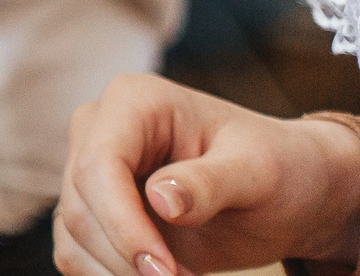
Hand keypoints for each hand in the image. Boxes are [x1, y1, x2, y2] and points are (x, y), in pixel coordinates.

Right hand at [56, 75, 359, 275]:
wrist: (286, 192)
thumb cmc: (278, 168)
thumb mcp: (258, 172)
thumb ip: (210, 182)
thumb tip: (159, 200)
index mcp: (133, 101)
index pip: (99, 165)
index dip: (123, 223)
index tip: (165, 271)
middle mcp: (99, 129)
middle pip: (80, 203)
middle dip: (126, 255)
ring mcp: (90, 168)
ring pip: (73, 232)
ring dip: (118, 271)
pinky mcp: (93, 207)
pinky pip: (77, 250)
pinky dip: (110, 275)